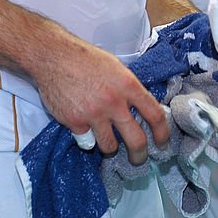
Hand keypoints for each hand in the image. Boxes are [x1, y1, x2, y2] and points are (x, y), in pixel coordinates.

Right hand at [31, 37, 168, 164]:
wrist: (54, 57)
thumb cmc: (85, 59)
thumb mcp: (116, 67)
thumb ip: (128, 88)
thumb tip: (141, 107)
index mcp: (128, 85)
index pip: (154, 114)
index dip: (162, 133)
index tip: (163, 143)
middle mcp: (113, 102)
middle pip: (136, 140)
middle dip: (140, 155)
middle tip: (139, 159)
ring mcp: (93, 114)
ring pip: (109, 146)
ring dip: (110, 148)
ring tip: (109, 143)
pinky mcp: (74, 122)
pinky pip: (86, 141)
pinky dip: (86, 137)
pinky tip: (84, 126)